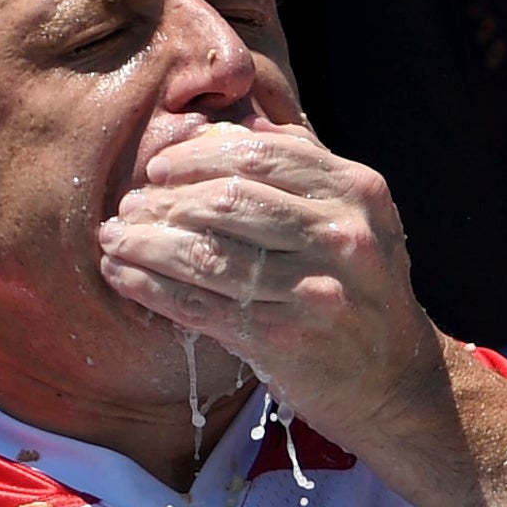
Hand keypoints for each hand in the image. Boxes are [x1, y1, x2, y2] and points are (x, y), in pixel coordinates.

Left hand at [96, 116, 452, 449]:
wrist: (393, 380)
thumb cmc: (360, 291)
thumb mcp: (354, 219)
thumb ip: (304, 170)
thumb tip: (238, 127)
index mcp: (356, 191)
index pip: (261, 156)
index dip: (197, 158)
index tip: (158, 169)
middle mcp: (341, 235)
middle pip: (228, 201)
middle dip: (165, 202)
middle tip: (127, 208)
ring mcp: (314, 289)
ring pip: (207, 254)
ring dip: (146, 244)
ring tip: (112, 239)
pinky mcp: (283, 338)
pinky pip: (199, 304)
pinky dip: (151, 288)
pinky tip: (122, 276)